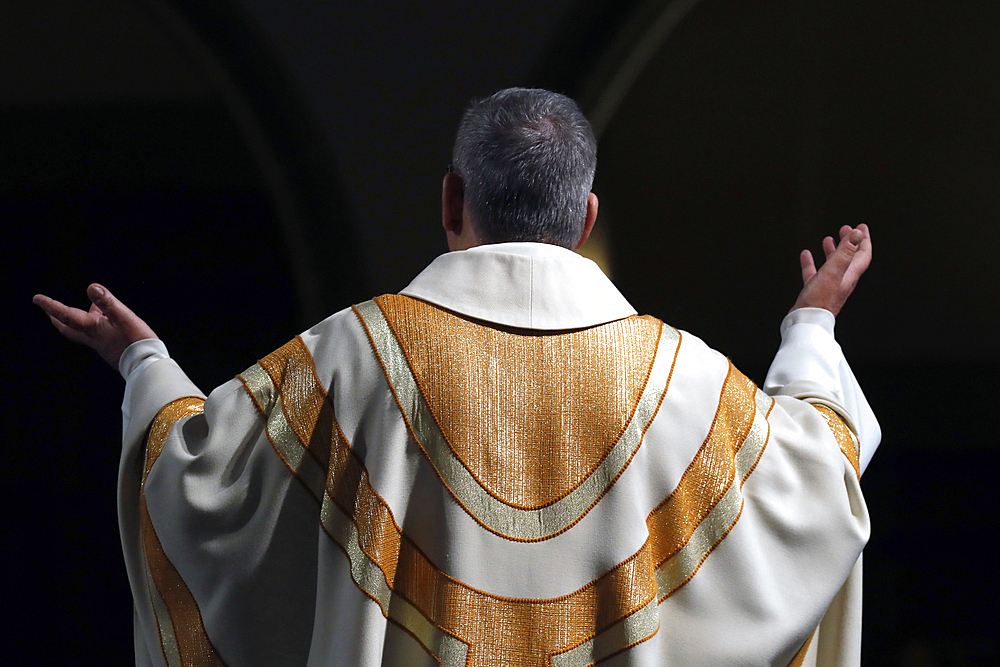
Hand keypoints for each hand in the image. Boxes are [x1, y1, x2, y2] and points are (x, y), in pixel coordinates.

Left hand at [33, 284, 157, 368]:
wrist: (147, 365)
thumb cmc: (137, 343)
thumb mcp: (125, 317)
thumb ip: (108, 302)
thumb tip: (92, 288)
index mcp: (93, 329)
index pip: (67, 315)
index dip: (51, 306)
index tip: (37, 299)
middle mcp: (93, 338)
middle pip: (68, 328)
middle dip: (56, 318)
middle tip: (47, 310)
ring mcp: (102, 345)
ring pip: (82, 331)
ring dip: (73, 320)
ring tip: (76, 309)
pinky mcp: (112, 348)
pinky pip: (96, 333)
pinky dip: (93, 323)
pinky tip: (105, 319)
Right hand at [790, 224, 871, 316]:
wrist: (807, 320)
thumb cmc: (820, 300)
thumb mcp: (834, 271)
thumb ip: (845, 252)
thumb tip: (857, 234)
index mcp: (850, 274)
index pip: (862, 254)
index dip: (864, 240)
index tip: (861, 227)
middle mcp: (842, 279)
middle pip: (849, 257)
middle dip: (849, 242)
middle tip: (846, 229)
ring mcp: (829, 285)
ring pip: (833, 264)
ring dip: (832, 250)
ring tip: (827, 239)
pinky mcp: (816, 290)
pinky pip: (815, 272)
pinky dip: (812, 262)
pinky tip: (806, 256)